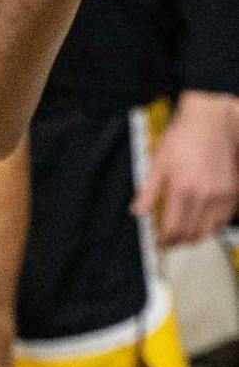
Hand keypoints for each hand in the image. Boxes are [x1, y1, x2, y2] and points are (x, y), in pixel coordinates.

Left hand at [133, 90, 238, 245]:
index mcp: (183, 188)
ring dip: (196, 237)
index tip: (159, 243)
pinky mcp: (234, 193)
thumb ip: (148, 191)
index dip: (165, 241)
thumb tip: (137, 212)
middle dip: (179, 242)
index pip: (174, 228)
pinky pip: (224, 220)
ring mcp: (223, 195)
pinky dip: (212, 226)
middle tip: (169, 241)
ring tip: (184, 235)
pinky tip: (202, 221)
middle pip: (192, 234)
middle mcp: (205, 195)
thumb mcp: (158, 162)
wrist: (211, 124)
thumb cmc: (183, 138)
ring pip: (210, 231)